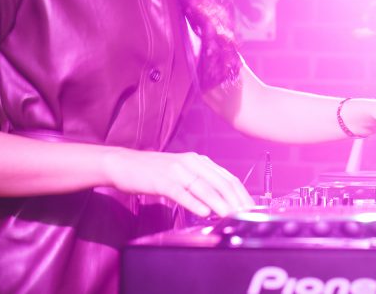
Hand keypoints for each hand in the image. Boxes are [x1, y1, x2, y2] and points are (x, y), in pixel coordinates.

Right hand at [104, 149, 252, 217]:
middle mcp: (191, 162)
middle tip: (246, 215)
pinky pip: (182, 192)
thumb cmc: (152, 172)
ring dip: (220, 204)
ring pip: (204, 187)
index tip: (251, 208)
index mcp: (198, 160)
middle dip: (236, 200)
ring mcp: (176, 170)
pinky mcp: (162, 180)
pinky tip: (204, 212)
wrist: (123, 164)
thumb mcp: (181, 173)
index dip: (241, 193)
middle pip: (220, 182)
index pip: (227, 177)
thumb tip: (220, 200)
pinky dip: (195, 202)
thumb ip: (199, 182)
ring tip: (231, 216)